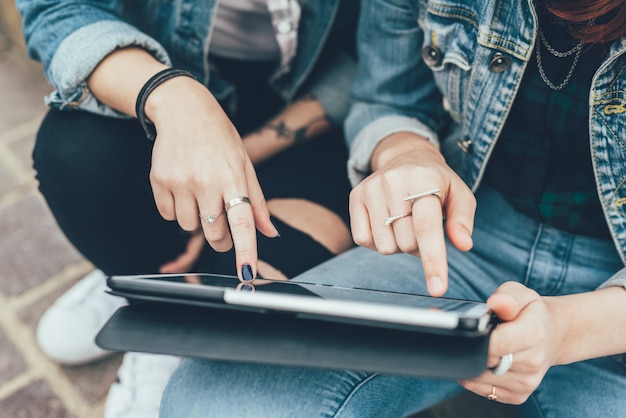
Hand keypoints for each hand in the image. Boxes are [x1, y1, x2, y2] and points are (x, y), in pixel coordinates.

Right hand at [147, 76, 278, 280]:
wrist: (184, 110)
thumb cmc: (220, 139)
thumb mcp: (245, 164)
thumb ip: (258, 202)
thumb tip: (270, 233)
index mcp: (233, 178)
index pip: (242, 222)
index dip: (245, 250)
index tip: (247, 273)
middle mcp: (206, 181)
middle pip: (214, 234)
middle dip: (221, 238)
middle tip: (222, 221)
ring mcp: (180, 181)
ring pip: (189, 227)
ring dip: (197, 219)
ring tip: (200, 192)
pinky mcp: (159, 181)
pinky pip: (167, 215)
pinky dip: (176, 210)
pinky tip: (182, 188)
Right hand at [349, 133, 474, 294]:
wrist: (405, 156)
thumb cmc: (436, 182)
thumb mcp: (459, 194)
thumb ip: (463, 219)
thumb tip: (464, 244)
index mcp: (423, 179)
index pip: (427, 227)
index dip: (433, 260)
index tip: (437, 288)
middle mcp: (393, 182)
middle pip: (405, 243)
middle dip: (417, 246)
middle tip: (421, 226)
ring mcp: (371, 189)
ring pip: (384, 246)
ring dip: (398, 244)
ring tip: (404, 222)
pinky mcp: (355, 196)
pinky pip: (363, 239)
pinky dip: (377, 240)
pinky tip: (386, 223)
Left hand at [459, 282, 560, 403]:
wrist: (554, 335)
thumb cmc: (532, 312)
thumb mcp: (521, 294)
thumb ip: (507, 297)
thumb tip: (496, 303)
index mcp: (534, 334)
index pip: (494, 344)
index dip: (478, 336)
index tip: (475, 327)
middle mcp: (533, 363)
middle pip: (485, 361)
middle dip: (475, 347)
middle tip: (482, 335)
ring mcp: (527, 383)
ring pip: (481, 378)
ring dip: (474, 363)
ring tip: (487, 347)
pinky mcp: (518, 396)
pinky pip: (484, 391)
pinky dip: (477, 377)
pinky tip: (486, 362)